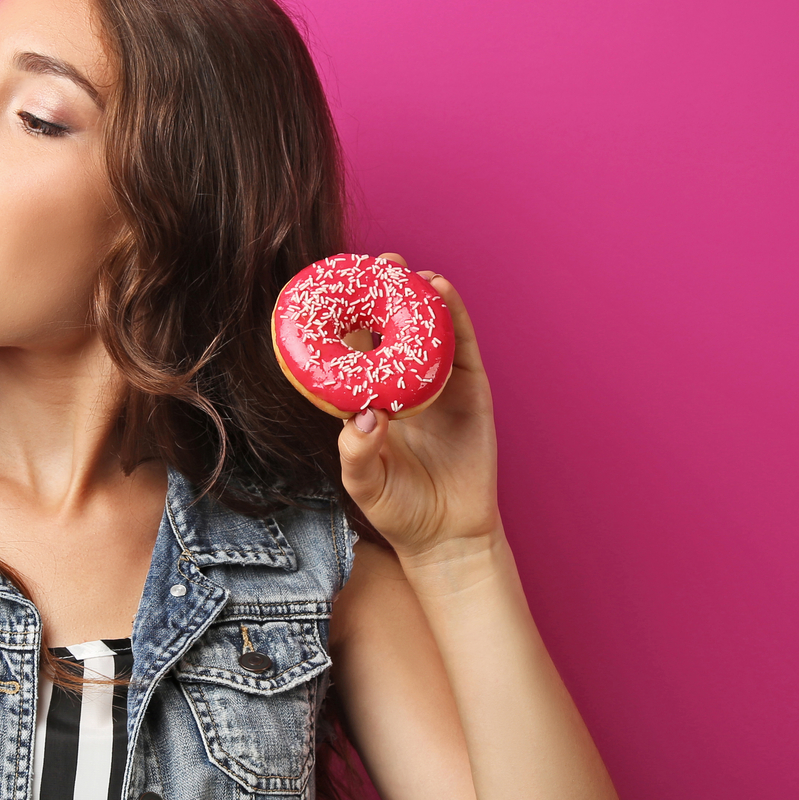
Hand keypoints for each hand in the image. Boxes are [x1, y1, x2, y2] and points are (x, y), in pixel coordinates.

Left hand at [336, 253, 503, 569]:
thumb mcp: (365, 484)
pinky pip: (461, 343)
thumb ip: (357, 452)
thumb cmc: (399, 509)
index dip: (342, 317)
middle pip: (388, 326)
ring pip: (426, 327)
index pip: (351, 349)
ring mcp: (437, 382)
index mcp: (368, 397)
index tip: (329, 287)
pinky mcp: (470, 387)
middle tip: (371, 264)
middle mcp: (401, 382)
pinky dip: (453, 314)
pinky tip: (440, 290)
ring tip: (403, 268)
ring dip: (416, 293)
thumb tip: (363, 417)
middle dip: (379, 292)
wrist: (447, 535)